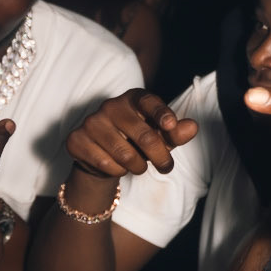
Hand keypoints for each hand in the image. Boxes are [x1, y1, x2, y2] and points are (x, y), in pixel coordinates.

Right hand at [65, 89, 198, 179]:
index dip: (161, 113)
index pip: (149, 101)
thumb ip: (176, 132)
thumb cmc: (136, 140)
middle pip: (144, 136)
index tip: (171, 125)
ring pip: (125, 154)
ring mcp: (92, 122)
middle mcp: (111, 106)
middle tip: (167, 167)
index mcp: (133, 98)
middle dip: (161, 156)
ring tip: (139, 166)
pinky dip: (118, 171)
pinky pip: (106, 164)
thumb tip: (192, 127)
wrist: (102, 154)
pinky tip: (117, 166)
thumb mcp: (160, 135)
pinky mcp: (77, 140)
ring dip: (138, 167)